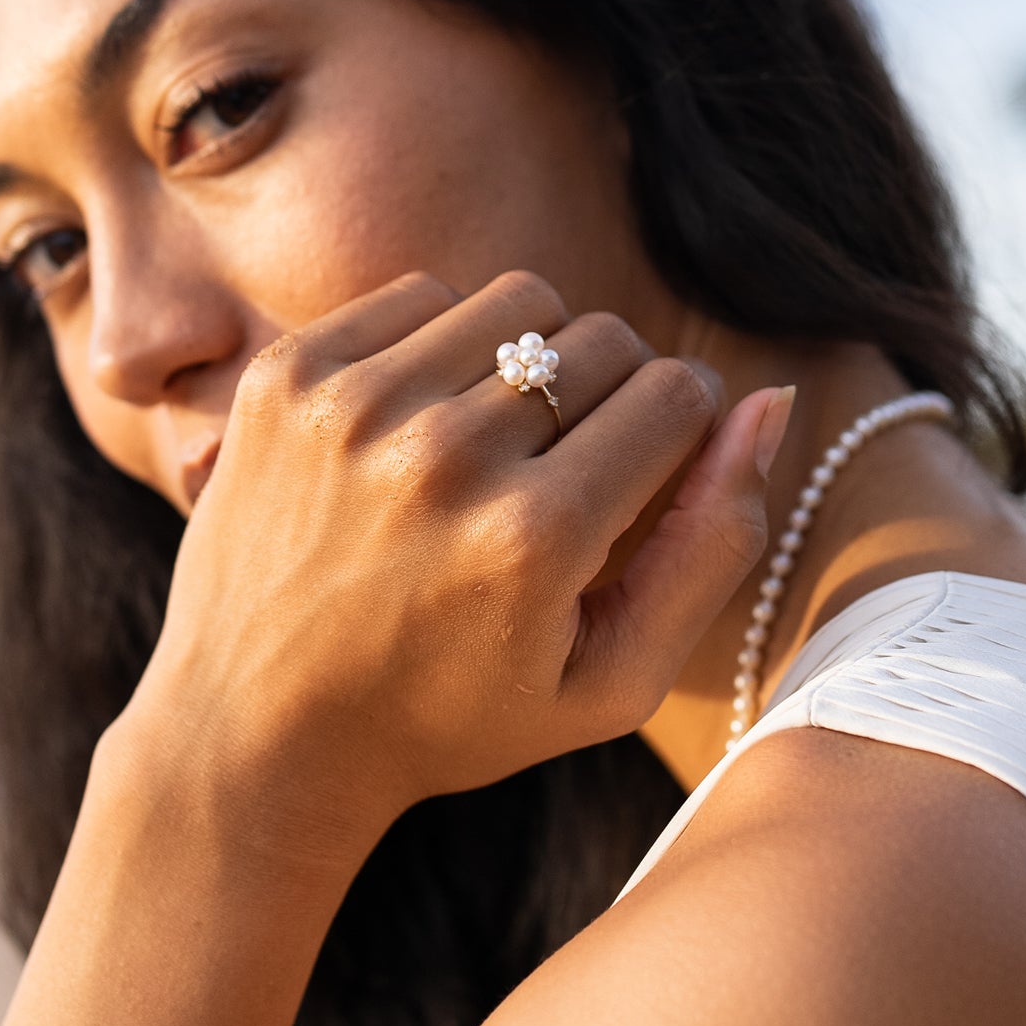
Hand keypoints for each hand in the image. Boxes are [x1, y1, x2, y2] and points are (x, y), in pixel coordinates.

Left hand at [115, 269, 789, 865]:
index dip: (680, 432)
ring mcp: (354, 405)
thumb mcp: (612, 678)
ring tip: (498, 440)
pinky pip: (421, 295)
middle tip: (564, 471)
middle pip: (604, 341)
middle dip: (611, 398)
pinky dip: (441, 345)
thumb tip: (772, 401)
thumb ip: (715, 544)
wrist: (253, 730)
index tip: (640, 478)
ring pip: (520, 301)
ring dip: (529, 359)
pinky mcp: (289, 373)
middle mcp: (443, 458)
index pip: (676, 395)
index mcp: (534, 539)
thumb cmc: (453, 717)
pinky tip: (423, 421)